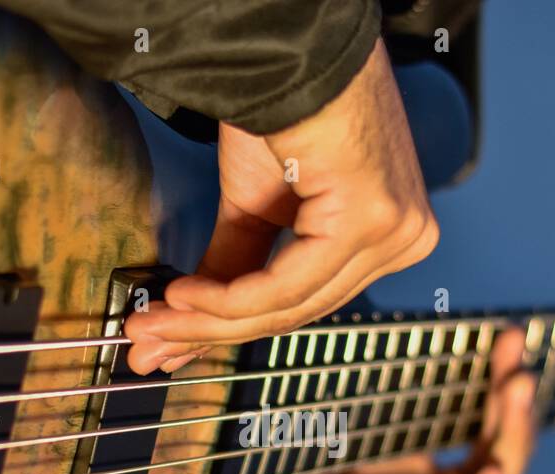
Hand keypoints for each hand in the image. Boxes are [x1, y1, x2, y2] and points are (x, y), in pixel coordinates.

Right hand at [125, 38, 438, 373]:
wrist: (285, 52)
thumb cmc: (282, 110)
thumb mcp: (254, 209)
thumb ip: (233, 273)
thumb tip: (182, 325)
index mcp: (388, 237)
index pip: (305, 301)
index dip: (230, 327)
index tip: (170, 339)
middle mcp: (403, 239)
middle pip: (296, 310)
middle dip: (210, 330)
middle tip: (151, 338)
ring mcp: (396, 232)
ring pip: (289, 305)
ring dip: (209, 318)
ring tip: (156, 321)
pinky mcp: (372, 221)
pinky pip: (289, 284)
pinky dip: (230, 297)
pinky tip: (186, 296)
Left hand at [217, 330, 535, 473]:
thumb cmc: (299, 445)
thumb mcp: (360, 404)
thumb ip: (397, 377)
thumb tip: (421, 312)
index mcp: (433, 470)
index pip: (486, 428)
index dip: (502, 384)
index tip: (508, 336)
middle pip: (499, 455)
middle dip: (516, 408)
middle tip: (519, 362)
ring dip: (512, 443)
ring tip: (515, 393)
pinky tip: (492, 471)